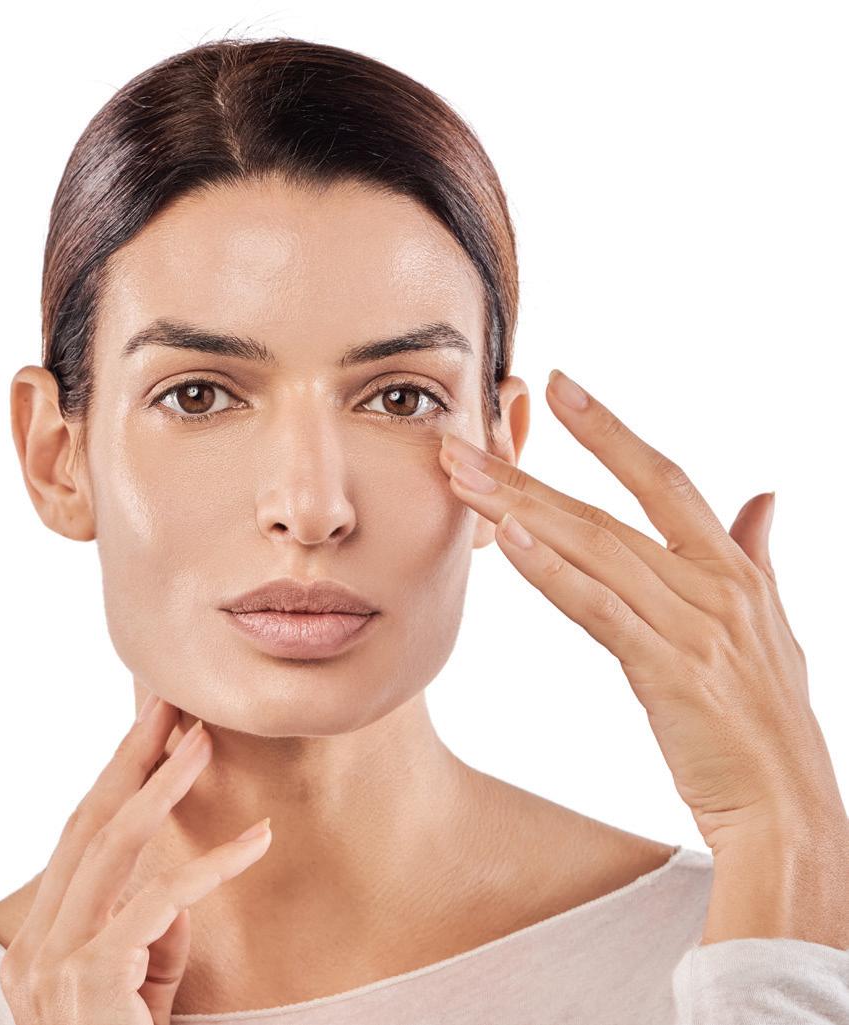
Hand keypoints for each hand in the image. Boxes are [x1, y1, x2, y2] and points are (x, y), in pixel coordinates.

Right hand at [0, 698, 271, 1024]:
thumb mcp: (145, 983)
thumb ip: (152, 929)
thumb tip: (174, 880)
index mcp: (40, 942)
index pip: (81, 838)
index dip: (118, 777)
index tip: (155, 730)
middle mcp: (35, 949)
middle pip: (88, 827)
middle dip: (132, 758)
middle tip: (172, 705)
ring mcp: (53, 966)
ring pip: (112, 847)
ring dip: (164, 786)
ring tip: (205, 742)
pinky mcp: (90, 983)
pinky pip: (158, 903)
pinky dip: (213, 867)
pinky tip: (257, 841)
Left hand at [439, 369, 845, 854]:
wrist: (789, 808)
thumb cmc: (768, 720)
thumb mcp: (772, 626)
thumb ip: (756, 556)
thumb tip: (762, 498)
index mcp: (732, 568)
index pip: (664, 478)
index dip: (611, 431)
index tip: (562, 387)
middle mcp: (713, 584)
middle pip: (606, 511)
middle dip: (529, 474)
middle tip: (463, 442)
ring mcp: (693, 625)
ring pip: (594, 550)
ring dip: (521, 510)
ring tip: (463, 479)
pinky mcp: (669, 670)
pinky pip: (600, 609)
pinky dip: (552, 571)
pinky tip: (508, 538)